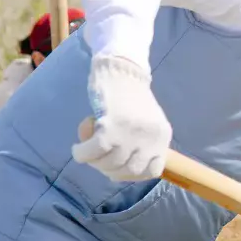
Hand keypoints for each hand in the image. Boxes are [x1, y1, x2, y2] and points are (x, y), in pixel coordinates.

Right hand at [72, 55, 171, 180]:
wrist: (122, 67)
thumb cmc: (129, 96)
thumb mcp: (148, 122)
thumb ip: (142, 144)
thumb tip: (122, 170)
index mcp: (163, 136)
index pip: (152, 171)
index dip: (132, 174)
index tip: (117, 166)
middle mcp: (151, 137)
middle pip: (128, 170)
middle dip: (109, 169)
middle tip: (98, 157)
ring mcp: (132, 133)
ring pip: (109, 164)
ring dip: (94, 161)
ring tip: (88, 149)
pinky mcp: (111, 126)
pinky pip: (93, 152)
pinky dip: (82, 154)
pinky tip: (78, 148)